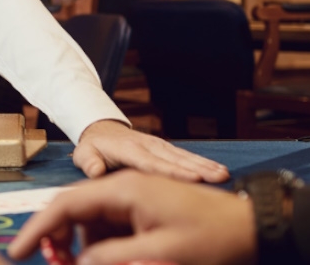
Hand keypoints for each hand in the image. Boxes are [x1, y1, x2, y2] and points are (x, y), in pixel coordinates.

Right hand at [9, 171, 255, 264]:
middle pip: (74, 211)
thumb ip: (112, 258)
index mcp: (124, 190)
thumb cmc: (215, 239)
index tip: (18, 253)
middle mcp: (125, 188)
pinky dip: (101, 247)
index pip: (66, 205)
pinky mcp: (145, 211)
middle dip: (57, 240)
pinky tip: (108, 262)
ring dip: (80, 247)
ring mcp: (135, 198)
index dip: (38, 230)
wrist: (256, 228)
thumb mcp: (160, 254)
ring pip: (91, 222)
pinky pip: (111, 228)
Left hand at [73, 120, 227, 182]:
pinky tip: (219, 170)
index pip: (152, 164)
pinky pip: (186, 156)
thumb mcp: (84, 154)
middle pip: (175, 160)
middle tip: (220, 179)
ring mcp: (159, 146)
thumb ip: (89, 163)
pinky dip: (203, 162)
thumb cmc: (93, 148)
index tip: (193, 179)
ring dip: (205, 165)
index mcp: (130, 151)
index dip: (173, 172)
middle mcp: (149, 146)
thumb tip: (95, 172)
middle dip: (198, 169)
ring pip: (184, 157)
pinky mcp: (166, 149)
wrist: (101, 130)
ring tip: (224, 175)